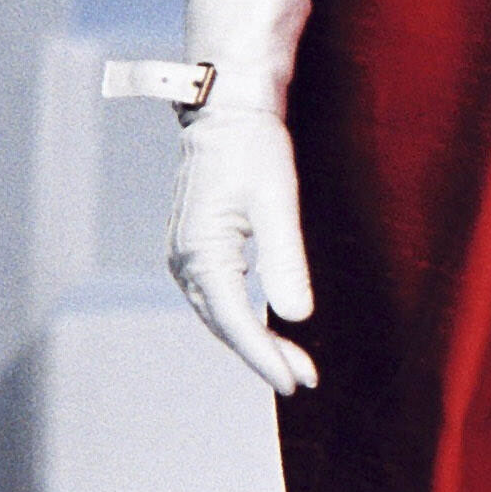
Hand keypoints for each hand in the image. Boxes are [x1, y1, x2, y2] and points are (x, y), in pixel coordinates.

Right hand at [166, 0, 316, 393]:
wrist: (225, 109)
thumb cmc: (253, 146)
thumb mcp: (277, 199)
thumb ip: (286, 259)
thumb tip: (296, 316)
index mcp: (201, 252)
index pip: (235, 322)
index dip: (265, 357)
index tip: (295, 382)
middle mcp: (184, 261)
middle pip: (225, 326)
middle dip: (263, 356)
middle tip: (306, 378)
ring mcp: (184, 256)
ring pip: (219, 316)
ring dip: (253, 342)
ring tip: (293, 364)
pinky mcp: (193, 249)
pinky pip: (216, 298)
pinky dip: (241, 320)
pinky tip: (267, 331)